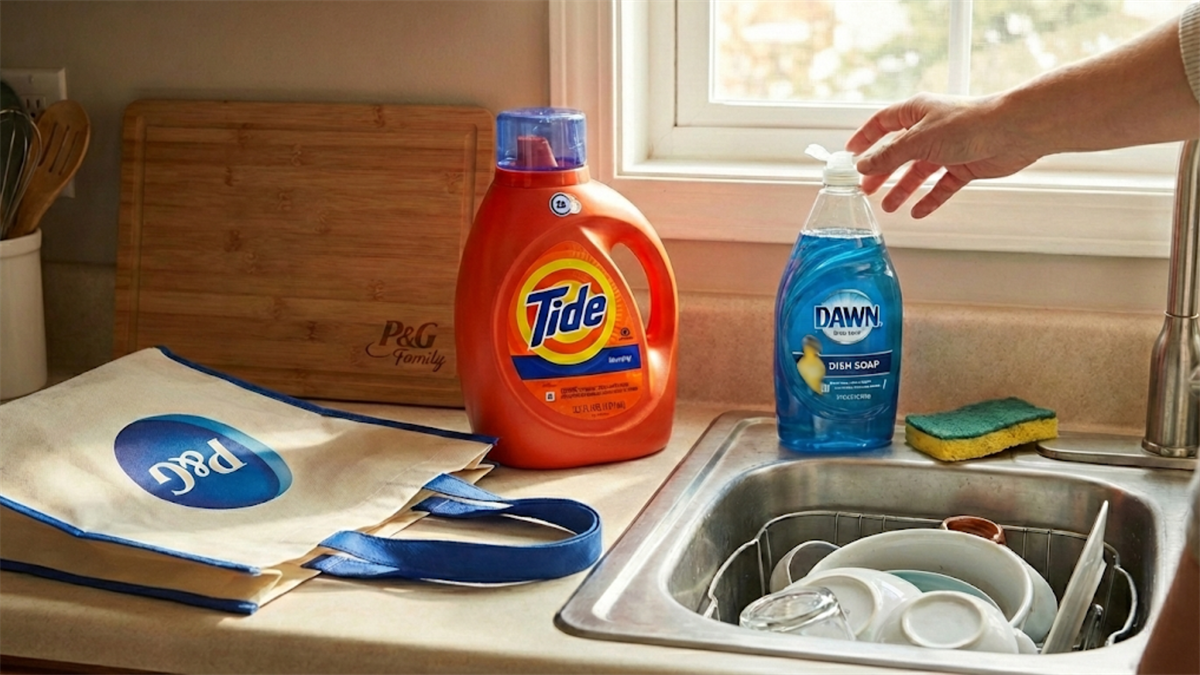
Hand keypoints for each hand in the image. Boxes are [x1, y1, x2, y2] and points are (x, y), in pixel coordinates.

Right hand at [846, 93, 1042, 217]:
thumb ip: (888, 155)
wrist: (1013, 131)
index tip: (850, 154)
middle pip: (897, 152)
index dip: (865, 138)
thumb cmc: (969, 124)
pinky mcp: (964, 166)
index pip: (882, 123)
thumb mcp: (918, 140)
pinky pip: (941, 186)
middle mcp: (930, 129)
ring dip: (902, 189)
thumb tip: (864, 164)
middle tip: (866, 189)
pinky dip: (929, 199)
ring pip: (918, 172)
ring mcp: (947, 149)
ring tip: (889, 206)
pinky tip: (918, 210)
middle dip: (881, 171)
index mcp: (916, 112)